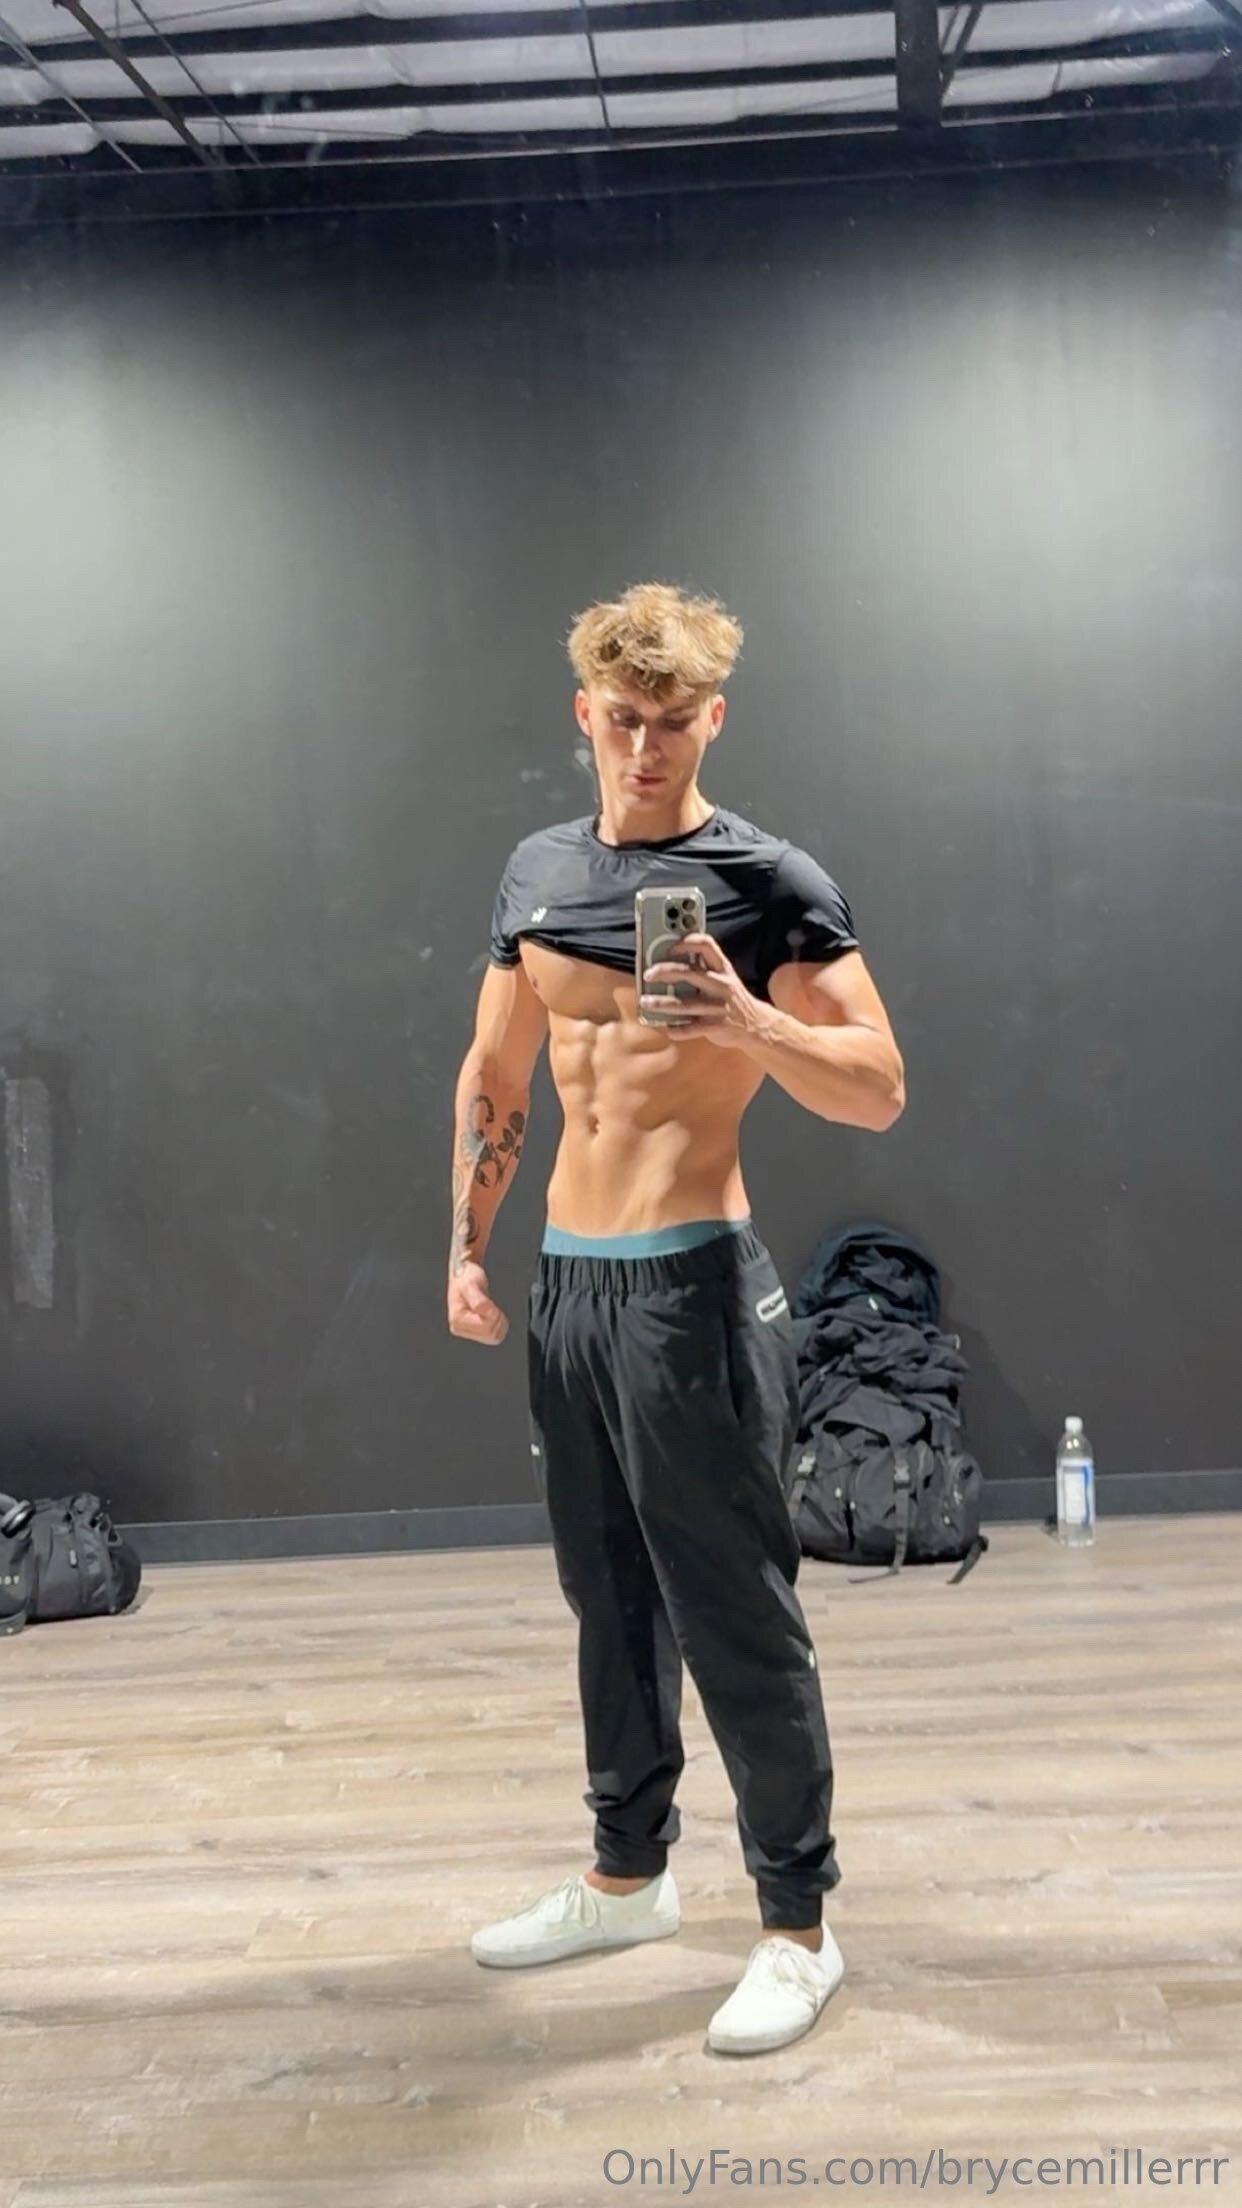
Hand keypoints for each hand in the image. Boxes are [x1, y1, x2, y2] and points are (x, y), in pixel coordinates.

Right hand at [447, 1261, 509, 1344]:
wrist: (465, 1276)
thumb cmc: (466, 1278)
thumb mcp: (471, 1283)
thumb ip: (478, 1300)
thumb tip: (484, 1312)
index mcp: (457, 1320)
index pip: (486, 1327)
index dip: (494, 1314)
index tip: (489, 1302)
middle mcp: (460, 1328)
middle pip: (491, 1335)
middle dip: (498, 1319)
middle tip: (492, 1304)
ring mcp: (468, 1332)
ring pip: (495, 1338)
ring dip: (499, 1323)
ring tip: (492, 1309)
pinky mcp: (476, 1333)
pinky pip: (495, 1337)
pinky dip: (499, 1325)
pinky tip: (493, 1314)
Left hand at [640, 932, 759, 1047]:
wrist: (756, 1024)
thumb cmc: (730, 997)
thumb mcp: (723, 978)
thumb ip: (702, 968)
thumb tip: (668, 959)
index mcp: (723, 968)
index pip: (706, 945)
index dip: (686, 943)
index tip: (668, 947)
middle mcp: (722, 985)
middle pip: (690, 973)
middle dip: (665, 971)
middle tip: (648, 974)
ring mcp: (719, 1007)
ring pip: (685, 1004)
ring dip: (662, 1003)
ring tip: (645, 1002)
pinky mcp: (715, 1026)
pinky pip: (690, 1028)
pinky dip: (675, 1029)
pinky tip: (666, 1027)